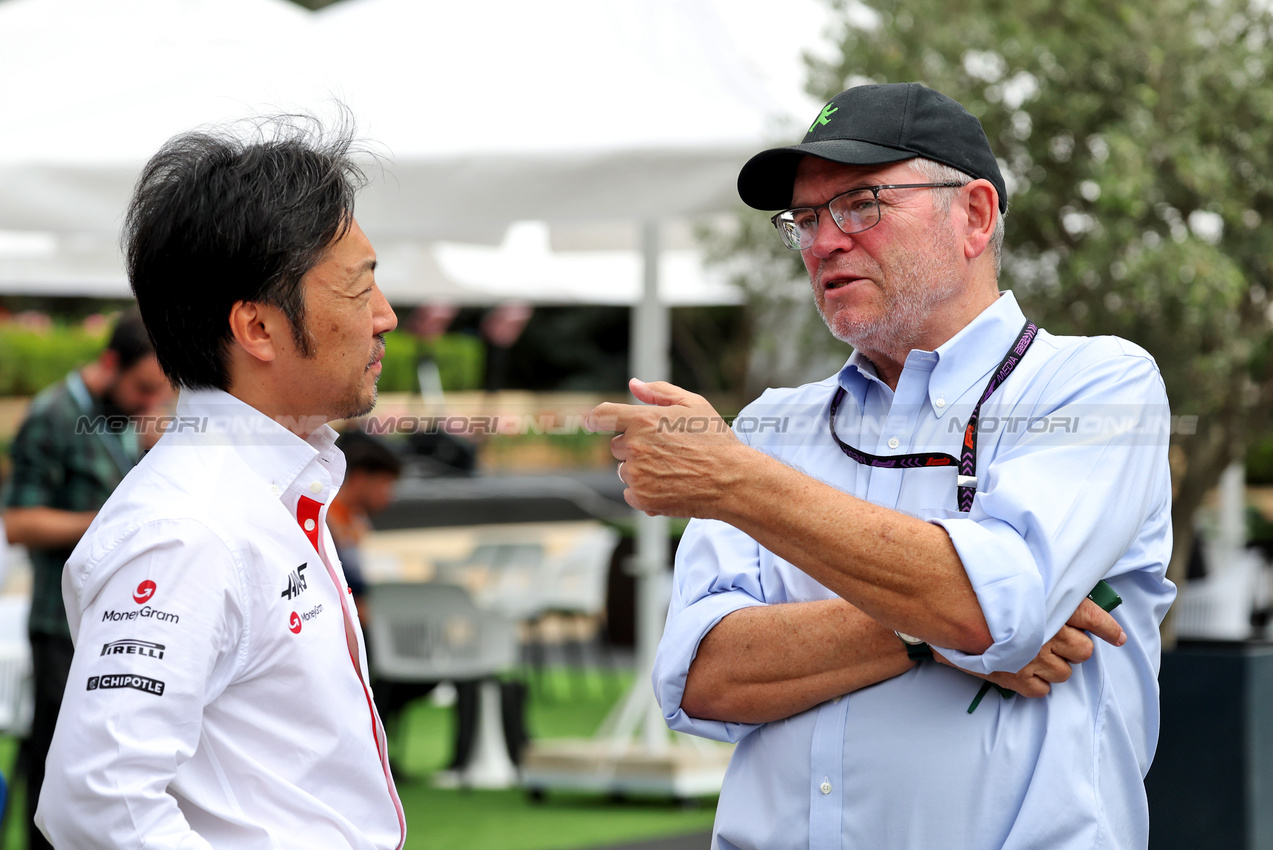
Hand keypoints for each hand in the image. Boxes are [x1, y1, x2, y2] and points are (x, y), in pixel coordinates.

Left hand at [586, 378, 745, 516]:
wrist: (732, 480)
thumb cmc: (715, 439)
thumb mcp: (693, 404)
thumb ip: (659, 391)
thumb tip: (633, 384)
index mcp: (642, 420)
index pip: (602, 415)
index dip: (594, 419)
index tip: (592, 422)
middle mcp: (634, 447)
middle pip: (616, 447)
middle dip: (634, 447)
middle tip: (664, 450)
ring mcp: (637, 475)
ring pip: (625, 471)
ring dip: (640, 470)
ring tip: (672, 469)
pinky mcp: (642, 499)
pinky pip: (631, 494)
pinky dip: (645, 492)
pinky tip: (669, 486)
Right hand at [936, 597, 1125, 697]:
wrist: (939, 600)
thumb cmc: (972, 583)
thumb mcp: (1010, 575)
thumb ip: (1036, 586)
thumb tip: (1057, 595)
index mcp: (1051, 604)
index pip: (1092, 617)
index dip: (1107, 628)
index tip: (1116, 637)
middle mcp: (1047, 632)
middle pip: (1082, 651)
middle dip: (1076, 648)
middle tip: (1060, 641)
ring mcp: (1031, 658)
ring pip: (1064, 673)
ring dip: (1056, 666)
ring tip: (1038, 657)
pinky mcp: (1013, 677)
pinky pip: (1040, 691)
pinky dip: (1037, 684)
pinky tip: (1026, 673)